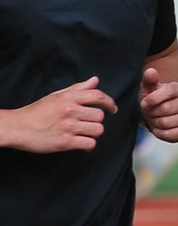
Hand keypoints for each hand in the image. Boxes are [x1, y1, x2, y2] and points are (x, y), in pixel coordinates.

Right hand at [0, 77, 117, 152]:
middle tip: (86, 123)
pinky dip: (88, 145)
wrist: (17, 127)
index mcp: (68, 98)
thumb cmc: (37, 111)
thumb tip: (95, 80)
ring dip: (93, 133)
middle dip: (96, 121)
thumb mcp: (56, 96)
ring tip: (83, 133)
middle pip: (100, 116)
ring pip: (98, 130)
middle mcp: (70, 111)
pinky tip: (81, 142)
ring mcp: (68, 127)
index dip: (109, 103)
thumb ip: (78, 88)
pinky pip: (90, 144)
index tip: (112, 109)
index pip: (98, 96)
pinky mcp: (65, 142)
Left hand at [139, 68, 177, 142]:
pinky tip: (159, 129)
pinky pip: (172, 134)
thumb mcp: (148, 88)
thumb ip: (149, 79)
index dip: (153, 99)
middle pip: (165, 109)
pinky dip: (161, 133)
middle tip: (149, 112)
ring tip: (154, 119)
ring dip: (155, 123)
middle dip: (151, 113)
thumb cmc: (152, 99)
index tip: (144, 103)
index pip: (168, 91)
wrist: (157, 113)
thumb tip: (151, 71)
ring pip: (166, 122)